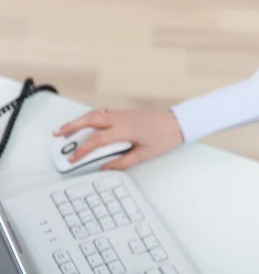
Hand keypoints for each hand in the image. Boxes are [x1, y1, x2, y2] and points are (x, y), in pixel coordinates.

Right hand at [53, 109, 184, 169]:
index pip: (97, 139)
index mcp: (125, 129)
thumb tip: (106, 167)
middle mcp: (121, 118)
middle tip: (58, 134)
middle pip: (90, 120)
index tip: (73, 159)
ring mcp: (123, 114)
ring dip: (80, 120)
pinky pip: (103, 113)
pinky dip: (91, 118)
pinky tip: (86, 124)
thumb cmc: (165, 137)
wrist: (179, 123)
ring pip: (95, 114)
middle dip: (72, 126)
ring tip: (66, 129)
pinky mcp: (126, 113)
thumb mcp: (145, 154)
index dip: (82, 150)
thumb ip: (123, 161)